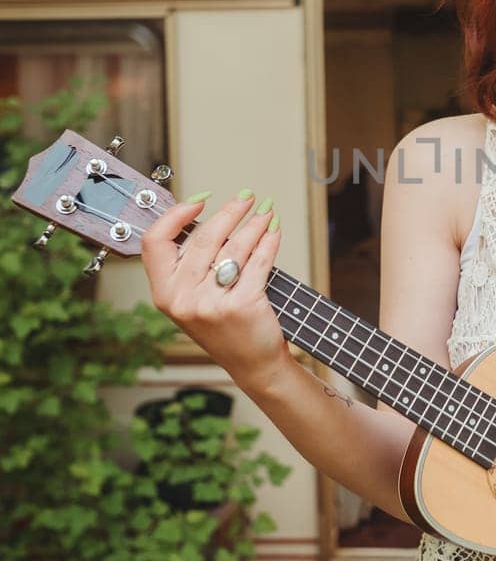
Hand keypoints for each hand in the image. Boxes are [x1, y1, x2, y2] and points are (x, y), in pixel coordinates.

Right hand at [141, 192, 289, 391]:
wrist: (251, 363)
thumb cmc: (222, 325)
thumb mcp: (191, 299)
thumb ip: (188, 265)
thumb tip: (203, 214)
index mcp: (163, 294)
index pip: (155, 242)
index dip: (175, 215)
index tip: (199, 200)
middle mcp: (182, 299)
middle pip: (204, 238)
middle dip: (230, 211)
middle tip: (246, 197)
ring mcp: (212, 304)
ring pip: (235, 247)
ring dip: (254, 223)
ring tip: (265, 212)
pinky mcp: (243, 305)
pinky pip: (258, 261)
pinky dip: (269, 241)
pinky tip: (274, 230)